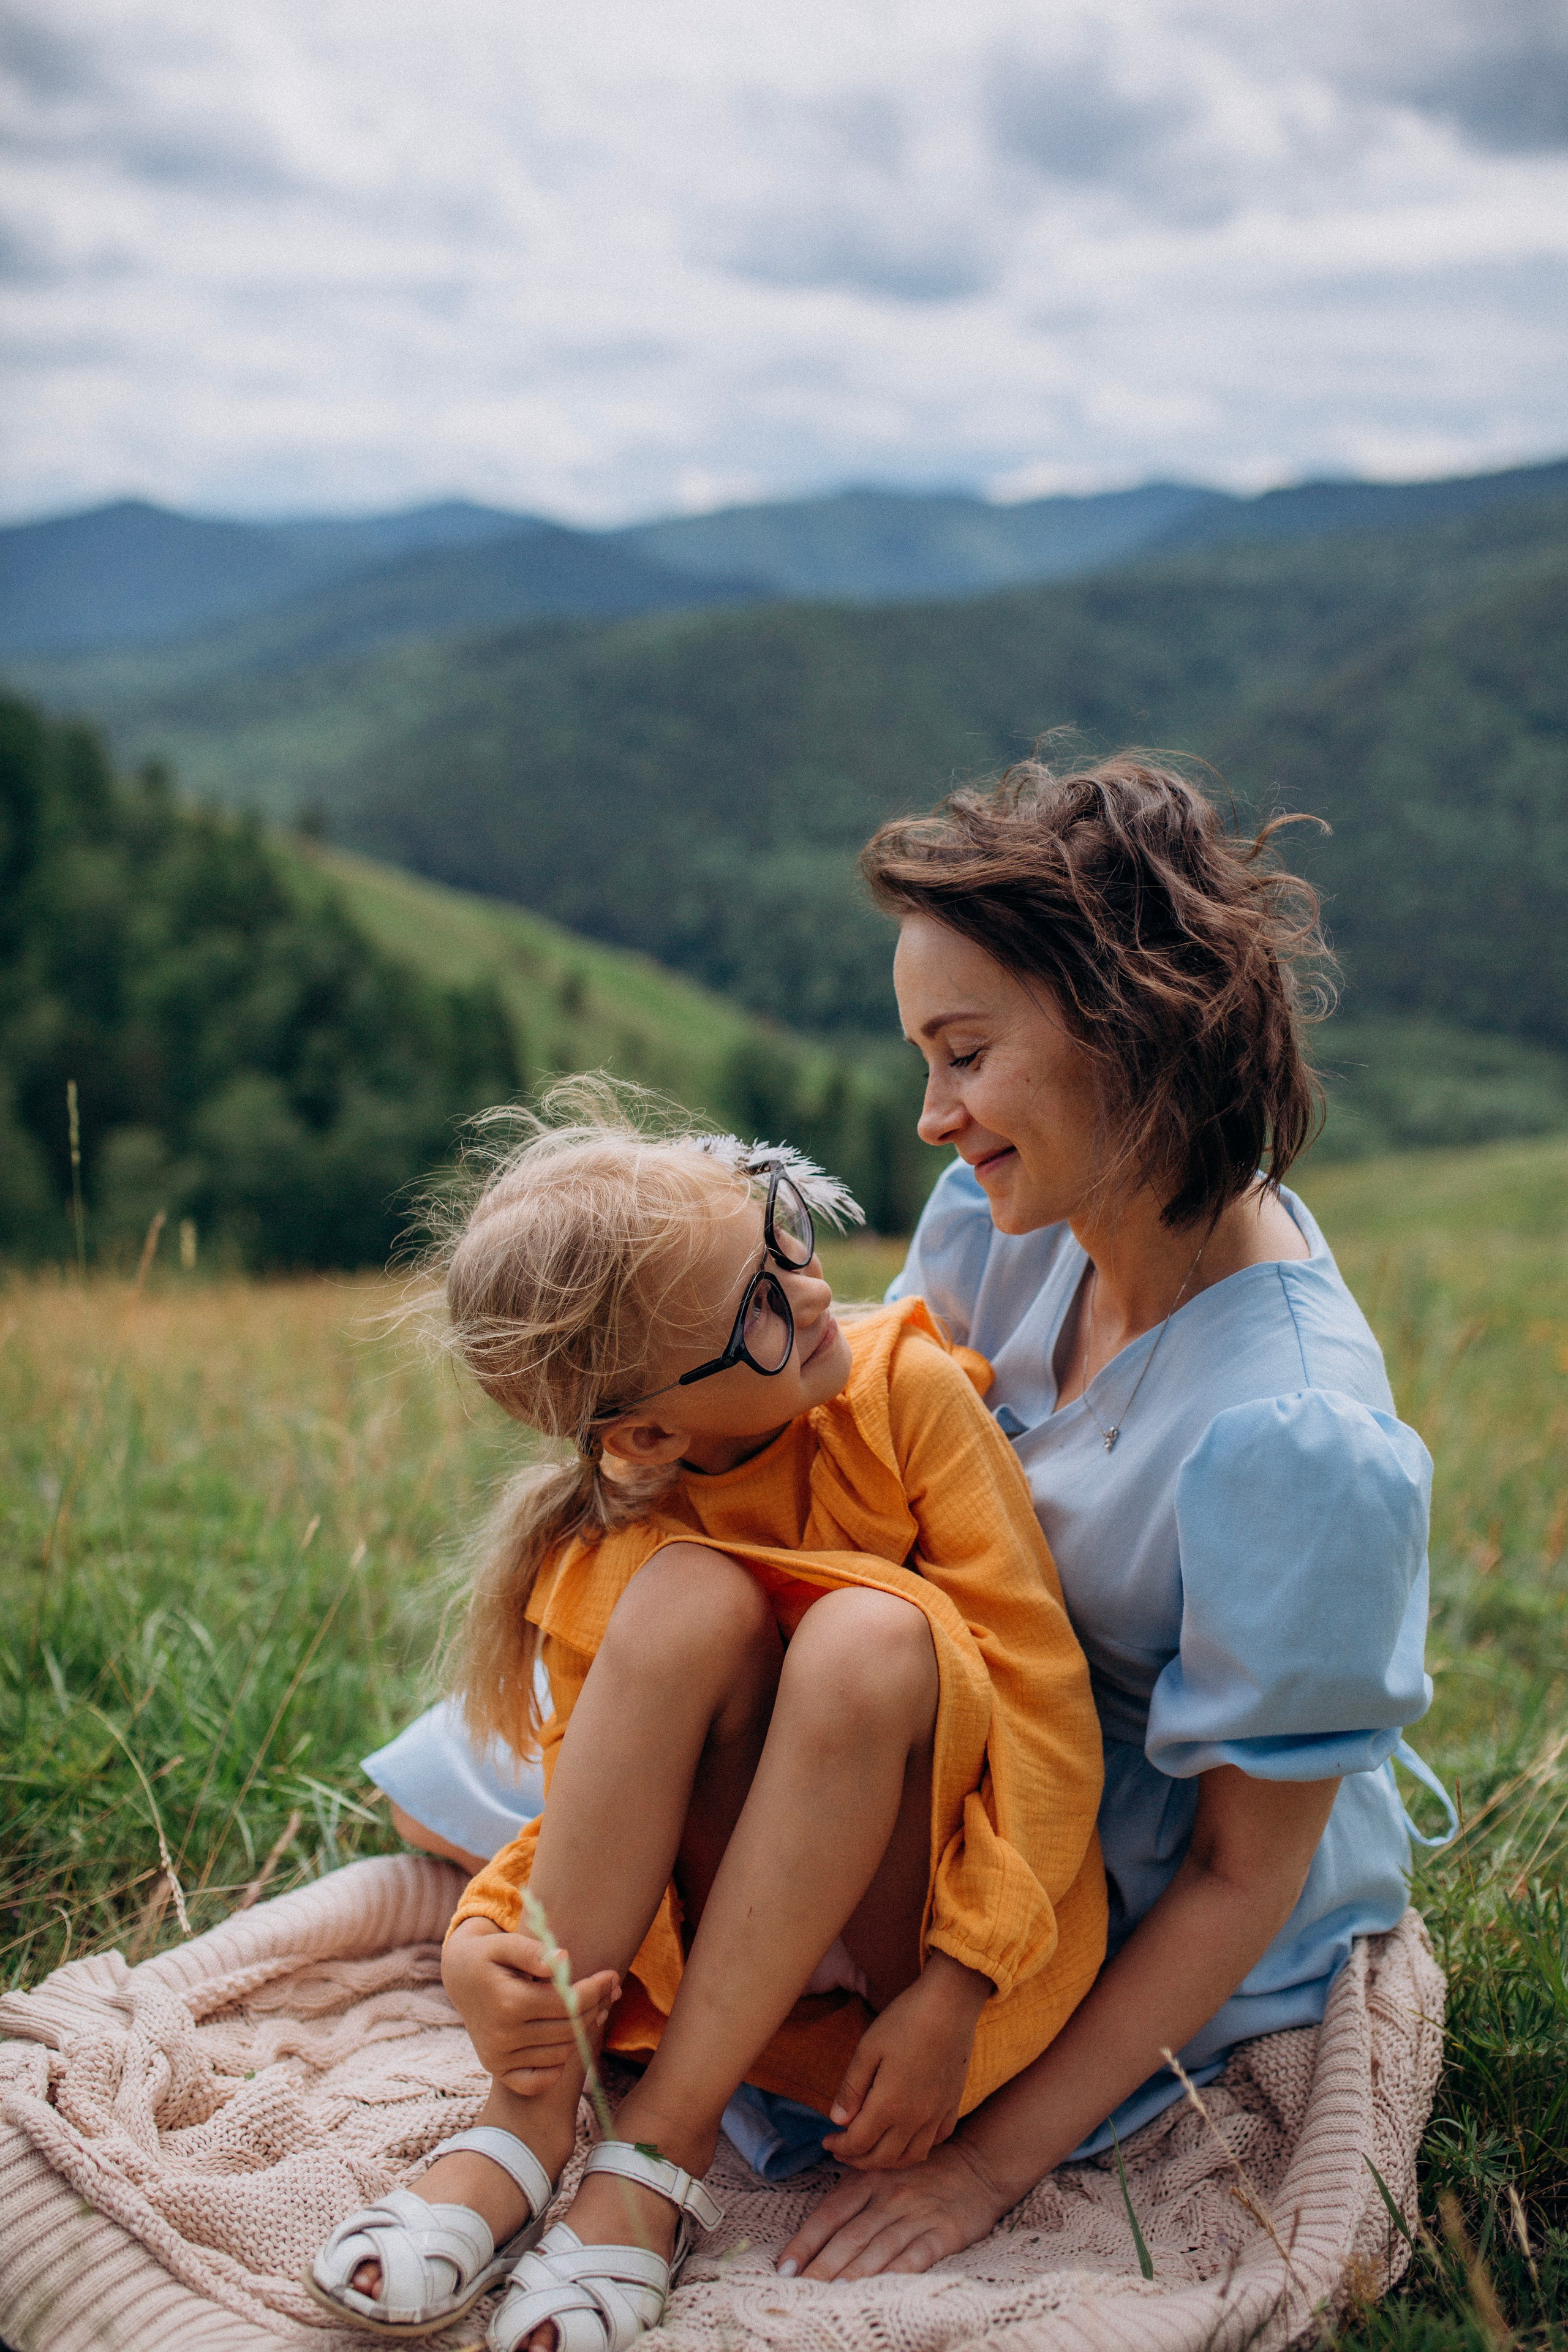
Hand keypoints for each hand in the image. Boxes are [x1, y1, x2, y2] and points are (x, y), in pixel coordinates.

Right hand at [441, 1917, 619, 2094]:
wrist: (460, 1978)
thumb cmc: (489, 1956)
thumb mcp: (505, 1943)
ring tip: (595, 2009)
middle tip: (611, 1990)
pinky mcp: (498, 2070)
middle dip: (596, 2007)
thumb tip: (563, 1959)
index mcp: (508, 2002)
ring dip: (583, 2033)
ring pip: (560, 2053)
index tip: (612, 1976)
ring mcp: (498, 2058)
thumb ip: (532, 1950)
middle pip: (568, 2029)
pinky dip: (557, 2067)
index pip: (568, 2003)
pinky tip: (565, 2042)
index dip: (595, 1989)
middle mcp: (502, 2036)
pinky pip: (537, 2081)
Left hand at [778, 2134, 1009, 2279]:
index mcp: (867, 2179)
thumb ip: (850, 2191)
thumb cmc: (919, 2172)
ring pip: (877, 2250)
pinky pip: (915, 2258)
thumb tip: (812, 2224)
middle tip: (797, 2293)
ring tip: (828, 2297)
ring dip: (851, 2276)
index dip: (804, 2242)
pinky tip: (878, 2291)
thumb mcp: (881, 2169)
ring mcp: (915, 2215)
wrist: (977, 2163)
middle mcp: (888, 2196)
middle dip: (820, 2267)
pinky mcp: (942, 2232)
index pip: (829, 2214)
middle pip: (848, 2236)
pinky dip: (894, 2275)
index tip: (784, 2268)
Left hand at [821, 1952, 990, 2170]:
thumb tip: (837, 2121)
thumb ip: (851, 2088)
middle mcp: (915, 2119)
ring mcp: (937, 2114)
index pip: (859, 2143)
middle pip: (883, 2158)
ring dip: (887, 2161)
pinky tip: (907, 2138)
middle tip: (842, 2151)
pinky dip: (918, 2148)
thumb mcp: (868, 2048)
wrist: (950, 2004)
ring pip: (912, 2157)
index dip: (839, 2148)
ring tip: (871, 2151)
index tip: (827, 2142)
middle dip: (858, 2160)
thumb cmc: (905, 2021)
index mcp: (889, 2106)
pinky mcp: (952, 2105)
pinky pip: (936, 2141)